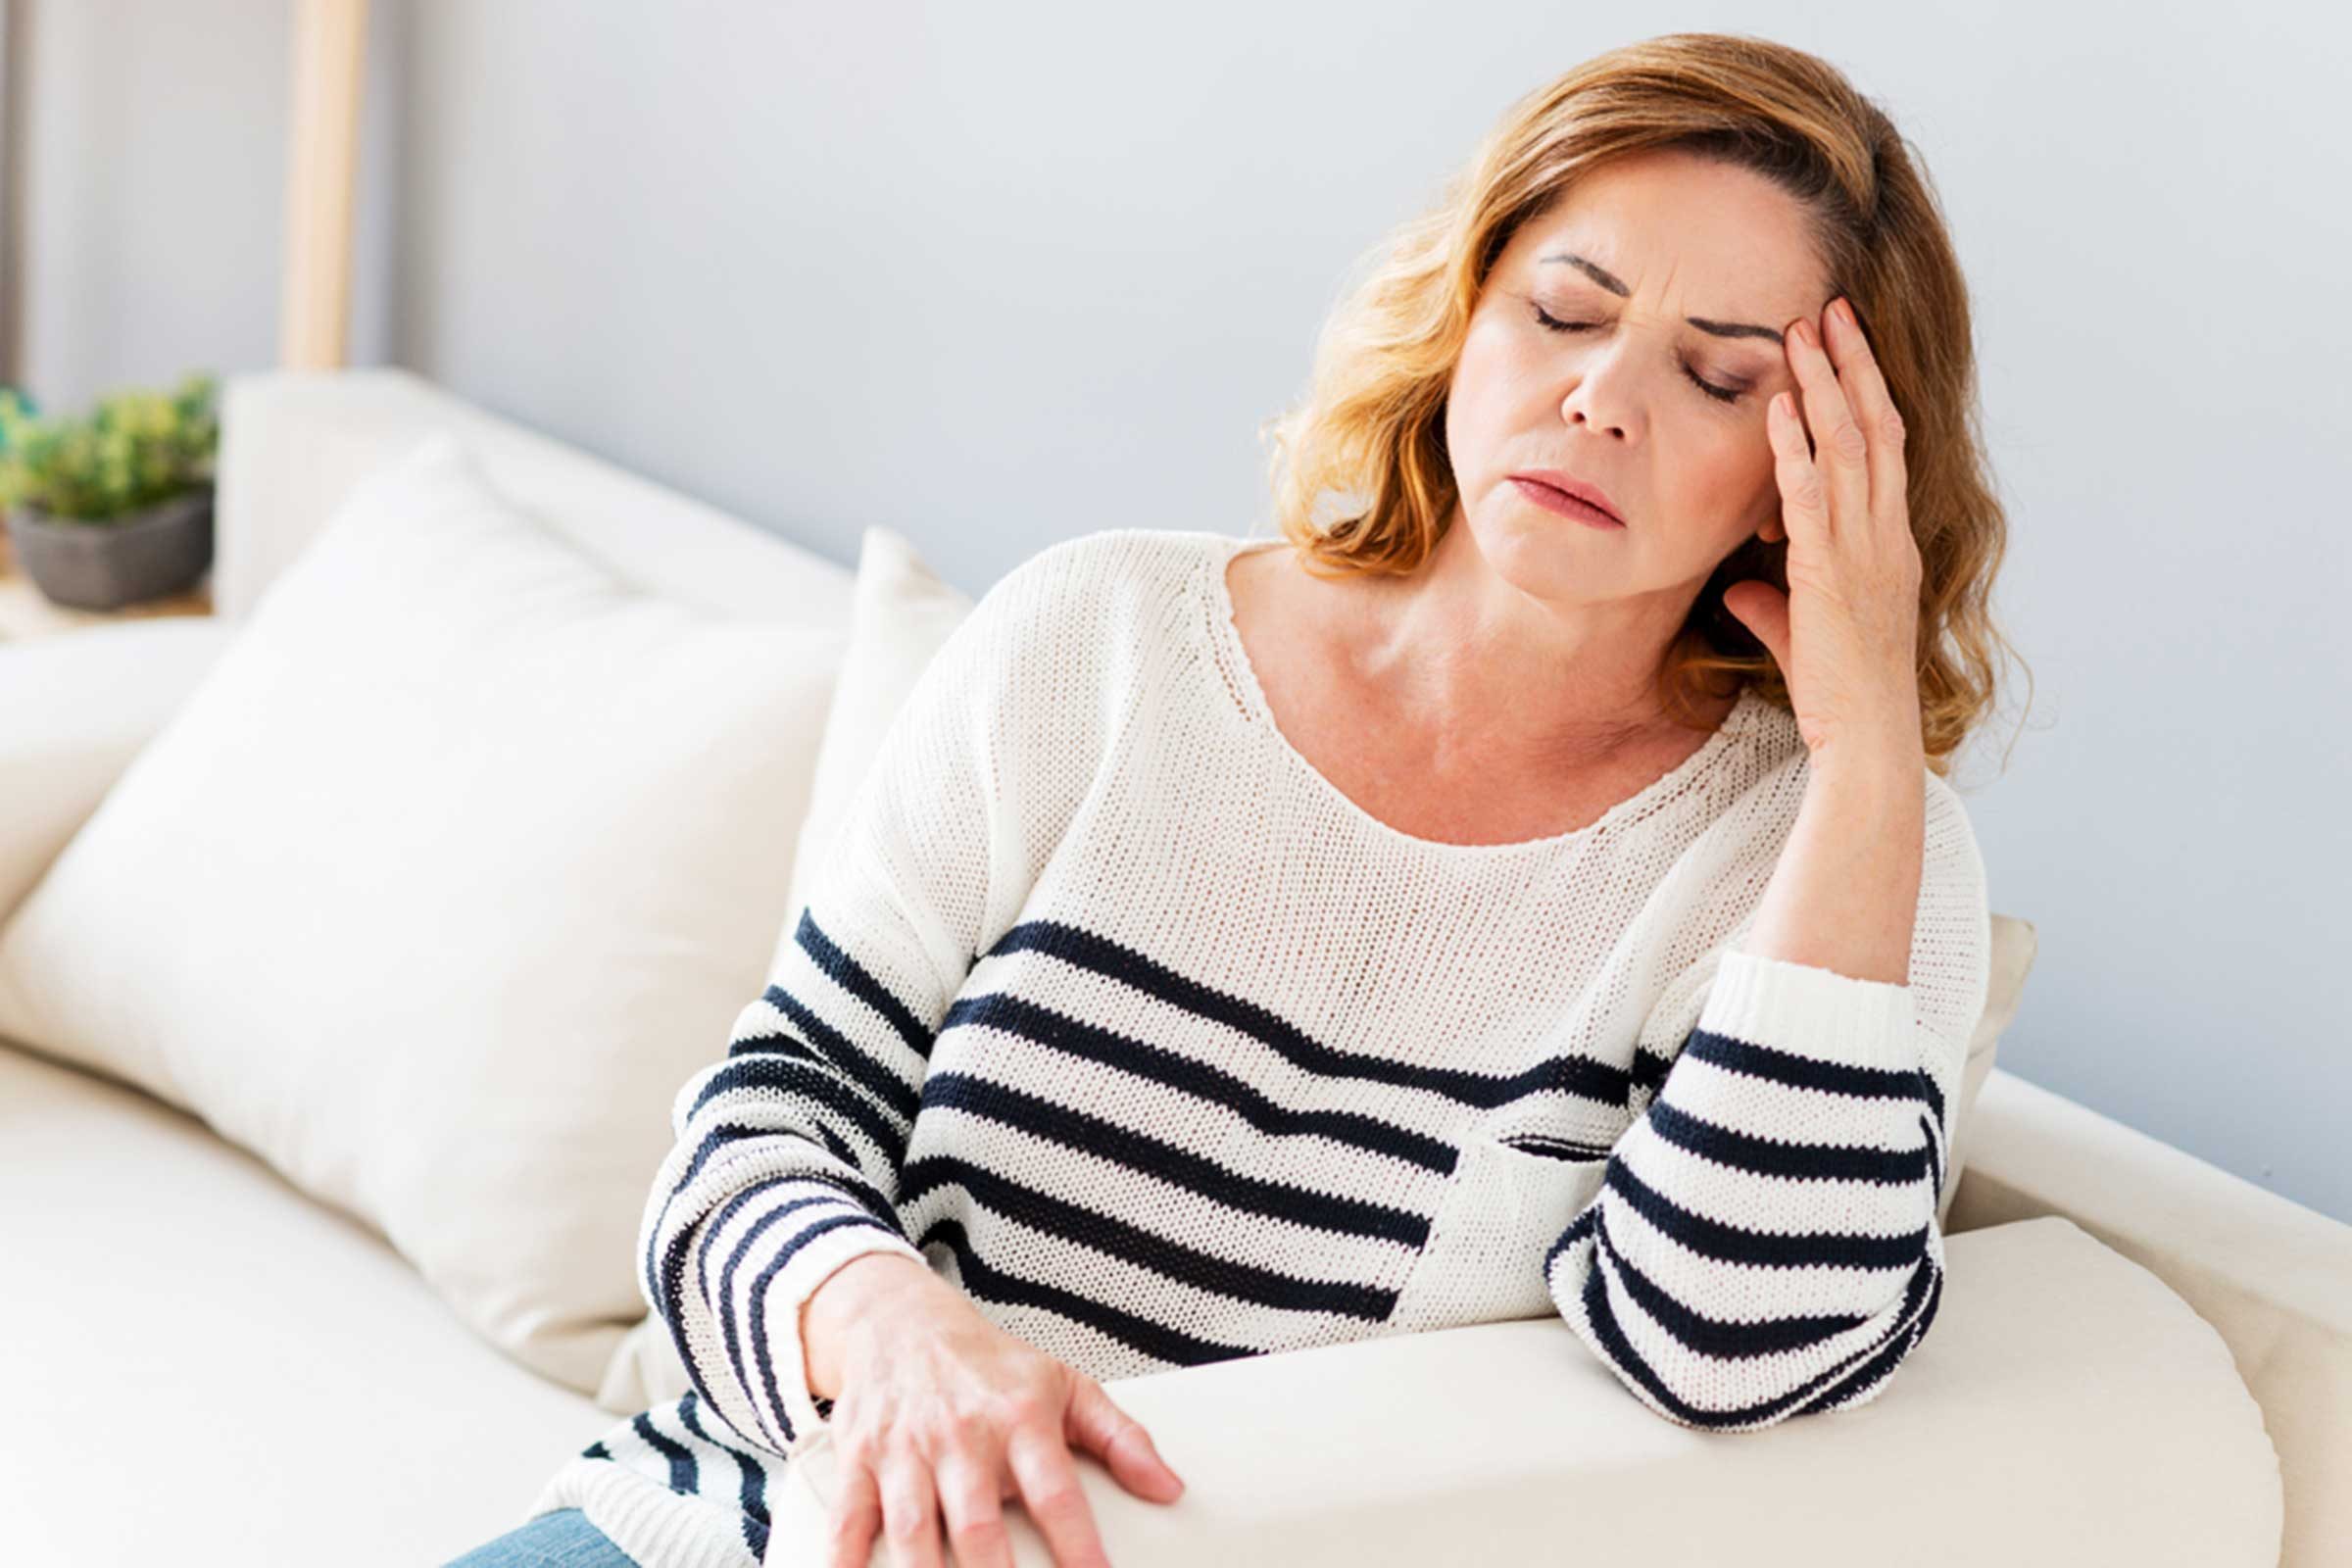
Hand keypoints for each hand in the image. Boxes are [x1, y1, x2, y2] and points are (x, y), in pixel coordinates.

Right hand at [806, 1258, 1185, 1567]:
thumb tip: (1170, 1488)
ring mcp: (904, 1449)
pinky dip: (846, 1561)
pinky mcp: (858, 1461)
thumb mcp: (1065, 1385)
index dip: (1078, 1546)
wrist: (902, 1318)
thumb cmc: (990, 1364)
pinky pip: (849, 1521)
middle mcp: (961, 1435)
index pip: (1055, 1493)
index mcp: (1020, 1418)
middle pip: (977, 1525)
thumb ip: (1121, 1439)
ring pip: (913, 1530)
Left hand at [1721, 296, 1924, 764]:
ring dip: (1825, 385)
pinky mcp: (1831, 573)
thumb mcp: (1802, 636)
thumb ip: (1776, 604)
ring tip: (1803, 330)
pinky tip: (1780, 406)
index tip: (1846, 346)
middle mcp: (1886, 536)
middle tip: (1831, 309)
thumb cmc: (1840, 693)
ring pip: (1849, 447)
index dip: (1867, 393)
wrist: (1866, 739)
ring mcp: (1865, 550)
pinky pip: (1813, 495)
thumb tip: (1744, 587)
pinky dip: (1796, 447)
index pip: (1884, 449)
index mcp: (1888, 544)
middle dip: (1853, 365)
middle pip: (1875, 428)